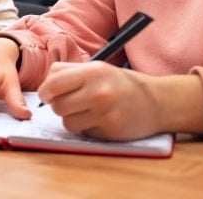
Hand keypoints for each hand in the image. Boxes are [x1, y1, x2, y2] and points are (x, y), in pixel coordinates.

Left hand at [38, 62, 202, 139]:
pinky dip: (87, 127)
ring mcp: (105, 114)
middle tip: (70, 102)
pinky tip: (100, 119)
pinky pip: (84, 132)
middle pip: (57, 106)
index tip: (47, 94)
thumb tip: (45, 86)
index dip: (45, 91)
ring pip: (67, 122)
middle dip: (59, 105)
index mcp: (93, 72)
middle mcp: (98, 92)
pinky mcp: (109, 132)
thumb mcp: (99, 68)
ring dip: (72, 118)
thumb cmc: (122, 83)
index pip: (53, 83)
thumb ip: (70, 72)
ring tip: (86, 111)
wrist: (157, 102)